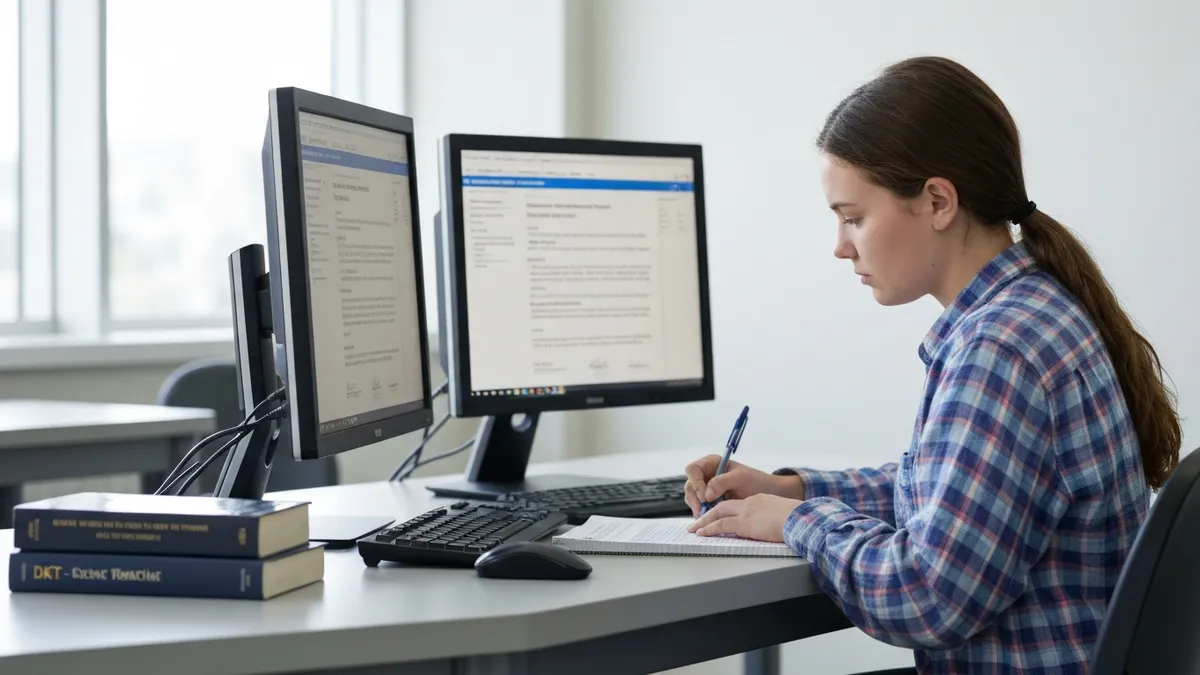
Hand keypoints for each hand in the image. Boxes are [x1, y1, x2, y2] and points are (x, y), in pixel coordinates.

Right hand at [683, 454, 804, 516]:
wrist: (767, 494)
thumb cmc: (756, 481)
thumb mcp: (740, 478)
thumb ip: (722, 482)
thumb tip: (707, 494)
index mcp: (711, 463)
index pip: (693, 470)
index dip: (696, 483)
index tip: (705, 496)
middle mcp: (706, 474)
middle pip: (690, 485)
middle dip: (695, 499)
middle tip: (703, 510)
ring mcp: (707, 488)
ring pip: (692, 498)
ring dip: (698, 507)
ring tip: (707, 516)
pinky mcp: (710, 501)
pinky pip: (700, 507)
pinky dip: (703, 513)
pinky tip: (710, 518)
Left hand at [686, 494, 801, 542]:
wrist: (801, 519)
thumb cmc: (799, 520)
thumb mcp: (787, 516)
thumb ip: (778, 520)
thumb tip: (781, 528)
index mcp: (760, 501)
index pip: (739, 505)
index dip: (727, 510)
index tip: (720, 516)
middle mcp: (750, 503)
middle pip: (724, 506)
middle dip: (710, 514)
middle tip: (699, 521)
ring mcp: (746, 512)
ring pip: (718, 514)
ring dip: (704, 521)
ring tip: (694, 529)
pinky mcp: (743, 523)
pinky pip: (720, 524)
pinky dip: (709, 528)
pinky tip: (702, 533)